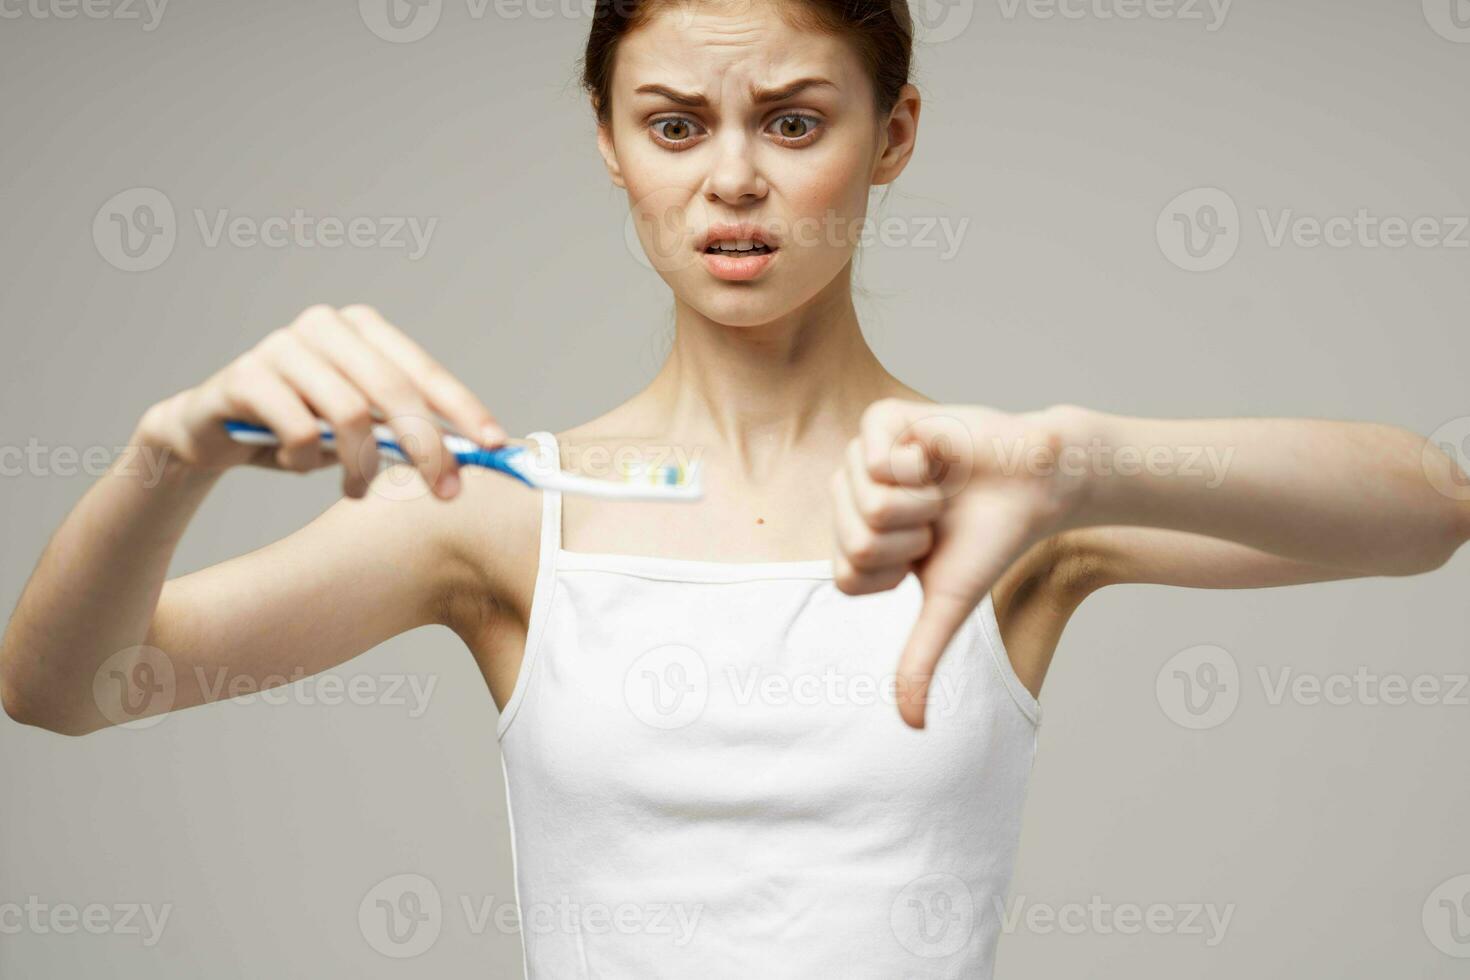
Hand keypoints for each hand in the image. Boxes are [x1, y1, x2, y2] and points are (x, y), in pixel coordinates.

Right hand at [137, 305, 504, 499]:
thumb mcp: (360, 429)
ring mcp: (283, 345)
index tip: (496, 445)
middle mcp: (325, 326)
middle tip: (446, 492)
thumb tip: (472, 454)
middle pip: (394, 393)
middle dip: (428, 448)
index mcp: (362, 329)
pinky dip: (306, 459)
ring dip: (360, 466)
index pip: (424, 371)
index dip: (464, 409)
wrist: (210, 430)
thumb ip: (405, 429)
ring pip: (350, 415)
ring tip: (355, 489)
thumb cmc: (299, 427)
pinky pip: (298, 430)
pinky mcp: (245, 374)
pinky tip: (297, 462)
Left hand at [831, 399, 1087, 727]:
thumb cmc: (990, 540)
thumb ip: (919, 661)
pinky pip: (874, 458)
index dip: (895, 572)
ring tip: (939, 488)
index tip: (925, 553)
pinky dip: (916, 465)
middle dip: (909, 538)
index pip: (845, 576)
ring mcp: (861, 457)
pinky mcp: (882, 420)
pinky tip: (934, 456)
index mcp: (856, 539)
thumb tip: (913, 728)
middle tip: (937, 517)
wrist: (1034, 485)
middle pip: (852, 542)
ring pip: (865, 503)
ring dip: (918, 503)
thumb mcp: (946, 607)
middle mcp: (850, 497)